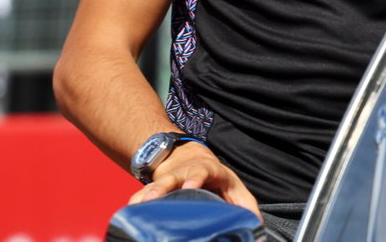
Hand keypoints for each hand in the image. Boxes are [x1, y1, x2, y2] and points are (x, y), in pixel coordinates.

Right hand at [128, 141, 260, 216]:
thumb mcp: (235, 189)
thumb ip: (245, 207)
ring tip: (136, 205)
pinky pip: (143, 195)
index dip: (196, 178)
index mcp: (207, 171)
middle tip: (152, 198)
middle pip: (172, 178)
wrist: (189, 159)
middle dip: (162, 188)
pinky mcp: (155, 190)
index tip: (190, 185)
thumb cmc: (217, 180)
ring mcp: (168, 180)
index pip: (202, 172)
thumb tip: (257, 228)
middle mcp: (185, 174)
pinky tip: (129, 210)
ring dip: (146, 195)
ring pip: (155, 186)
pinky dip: (136, 202)